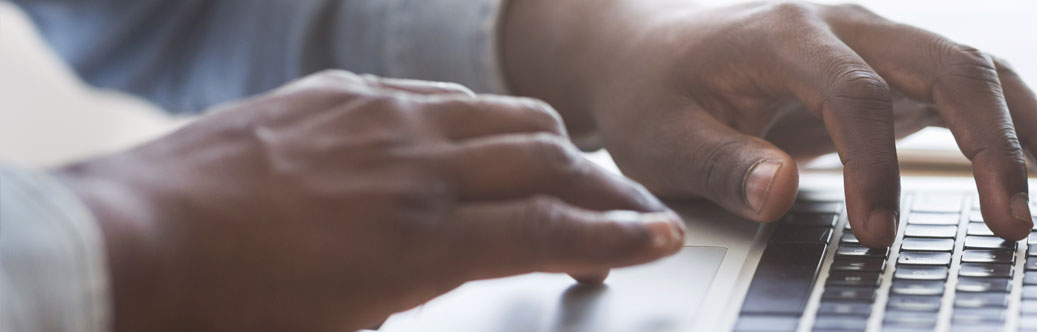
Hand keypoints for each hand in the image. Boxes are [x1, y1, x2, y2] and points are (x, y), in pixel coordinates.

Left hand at [53, 71, 683, 331]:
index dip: (618, 237)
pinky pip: (440, 93)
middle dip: (609, 189)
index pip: (552, 231)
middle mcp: (416, 168)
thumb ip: (426, 289)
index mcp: (421, 241)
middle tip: (638, 209)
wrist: (134, 239)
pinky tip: (482, 136)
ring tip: (574, 169)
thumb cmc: (229, 308)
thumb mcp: (349, 325)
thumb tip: (465, 267)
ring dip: (555, 146)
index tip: (663, 238)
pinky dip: (481, 118)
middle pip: (550, 162)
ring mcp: (381, 119)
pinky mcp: (343, 95)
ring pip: (505, 114)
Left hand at [503, 0, 1036, 246]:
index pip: (852, 93)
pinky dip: (1020, 127)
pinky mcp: (894, 69)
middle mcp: (844, 25)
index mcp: (784, 35)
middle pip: (946, 62)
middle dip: (992, 142)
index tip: (875, 234)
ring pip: (977, 68)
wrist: (656, 51)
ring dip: (1032, 128)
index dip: (872, 166)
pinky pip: (972, 88)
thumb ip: (721, 165)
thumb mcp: (664, 137)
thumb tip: (778, 193)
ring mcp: (877, 41)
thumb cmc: (659, 95)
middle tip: (1012, 222)